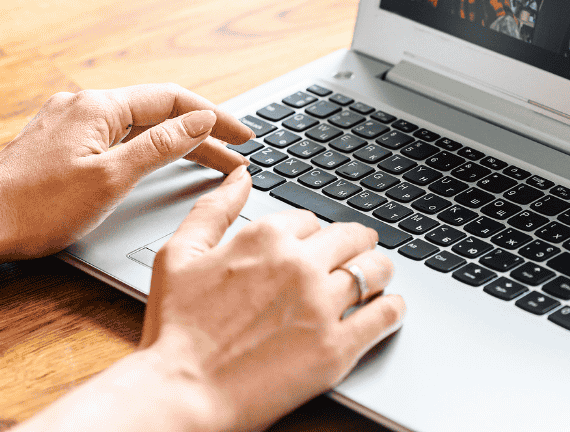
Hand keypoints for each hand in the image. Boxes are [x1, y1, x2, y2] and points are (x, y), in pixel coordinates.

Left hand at [0, 83, 252, 258]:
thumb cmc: (40, 209)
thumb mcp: (113, 178)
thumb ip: (162, 145)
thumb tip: (200, 120)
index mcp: (99, 106)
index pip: (173, 100)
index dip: (214, 118)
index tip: (244, 137)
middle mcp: (83, 103)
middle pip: (157, 111)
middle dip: (201, 134)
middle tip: (236, 157)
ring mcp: (68, 121)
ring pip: (136, 125)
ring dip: (175, 142)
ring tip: (210, 163)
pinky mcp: (58, 141)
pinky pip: (114, 135)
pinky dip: (145, 148)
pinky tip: (159, 162)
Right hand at [139, 166, 404, 431]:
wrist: (182, 393)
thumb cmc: (176, 330)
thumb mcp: (179, 256)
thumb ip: (213, 209)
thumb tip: (241, 176)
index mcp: (265, 237)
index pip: (312, 221)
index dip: (314, 235)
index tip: (316, 247)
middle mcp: (299, 264)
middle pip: (352, 238)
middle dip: (357, 244)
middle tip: (359, 253)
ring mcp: (322, 305)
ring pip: (375, 270)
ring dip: (379, 270)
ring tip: (376, 278)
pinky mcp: (337, 346)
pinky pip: (386, 315)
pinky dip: (393, 307)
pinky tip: (388, 308)